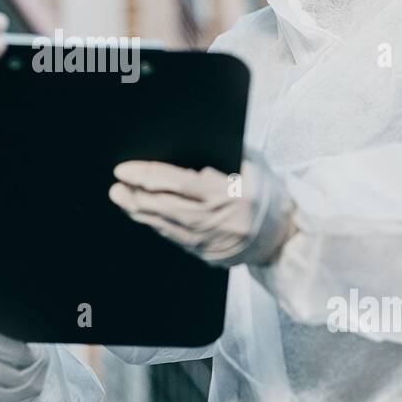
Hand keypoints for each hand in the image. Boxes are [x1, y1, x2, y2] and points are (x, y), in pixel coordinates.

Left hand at [108, 153, 296, 266]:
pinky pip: (172, 238)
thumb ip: (223, 156)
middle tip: (116, 185)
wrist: (285, 237)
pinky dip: (154, 225)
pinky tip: (142, 215)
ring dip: (137, 211)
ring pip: (163, 225)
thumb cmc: (270, 195)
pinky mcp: (205, 254)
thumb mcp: (253, 167)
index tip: (125, 169)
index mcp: (225, 193)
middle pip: (162, 207)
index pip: (176, 183)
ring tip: (121, 197)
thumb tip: (186, 146)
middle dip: (134, 195)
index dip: (146, 175)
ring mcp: (207, 241)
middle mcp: (213, 219)